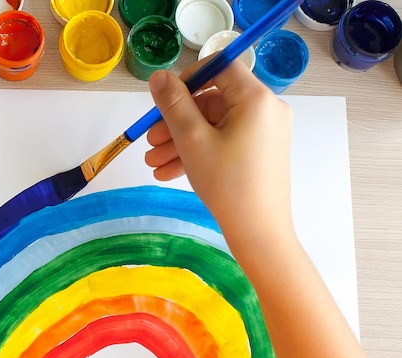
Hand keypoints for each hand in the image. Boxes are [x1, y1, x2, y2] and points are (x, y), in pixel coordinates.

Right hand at [145, 60, 294, 246]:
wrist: (258, 232)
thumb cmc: (227, 183)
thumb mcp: (192, 140)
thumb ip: (173, 104)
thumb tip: (158, 76)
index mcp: (256, 98)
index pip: (221, 67)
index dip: (189, 78)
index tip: (164, 99)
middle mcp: (266, 110)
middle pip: (213, 101)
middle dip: (176, 122)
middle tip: (149, 141)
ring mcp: (265, 132)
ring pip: (214, 126)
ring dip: (181, 142)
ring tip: (153, 164)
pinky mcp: (260, 152)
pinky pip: (224, 142)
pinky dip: (199, 152)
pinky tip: (169, 172)